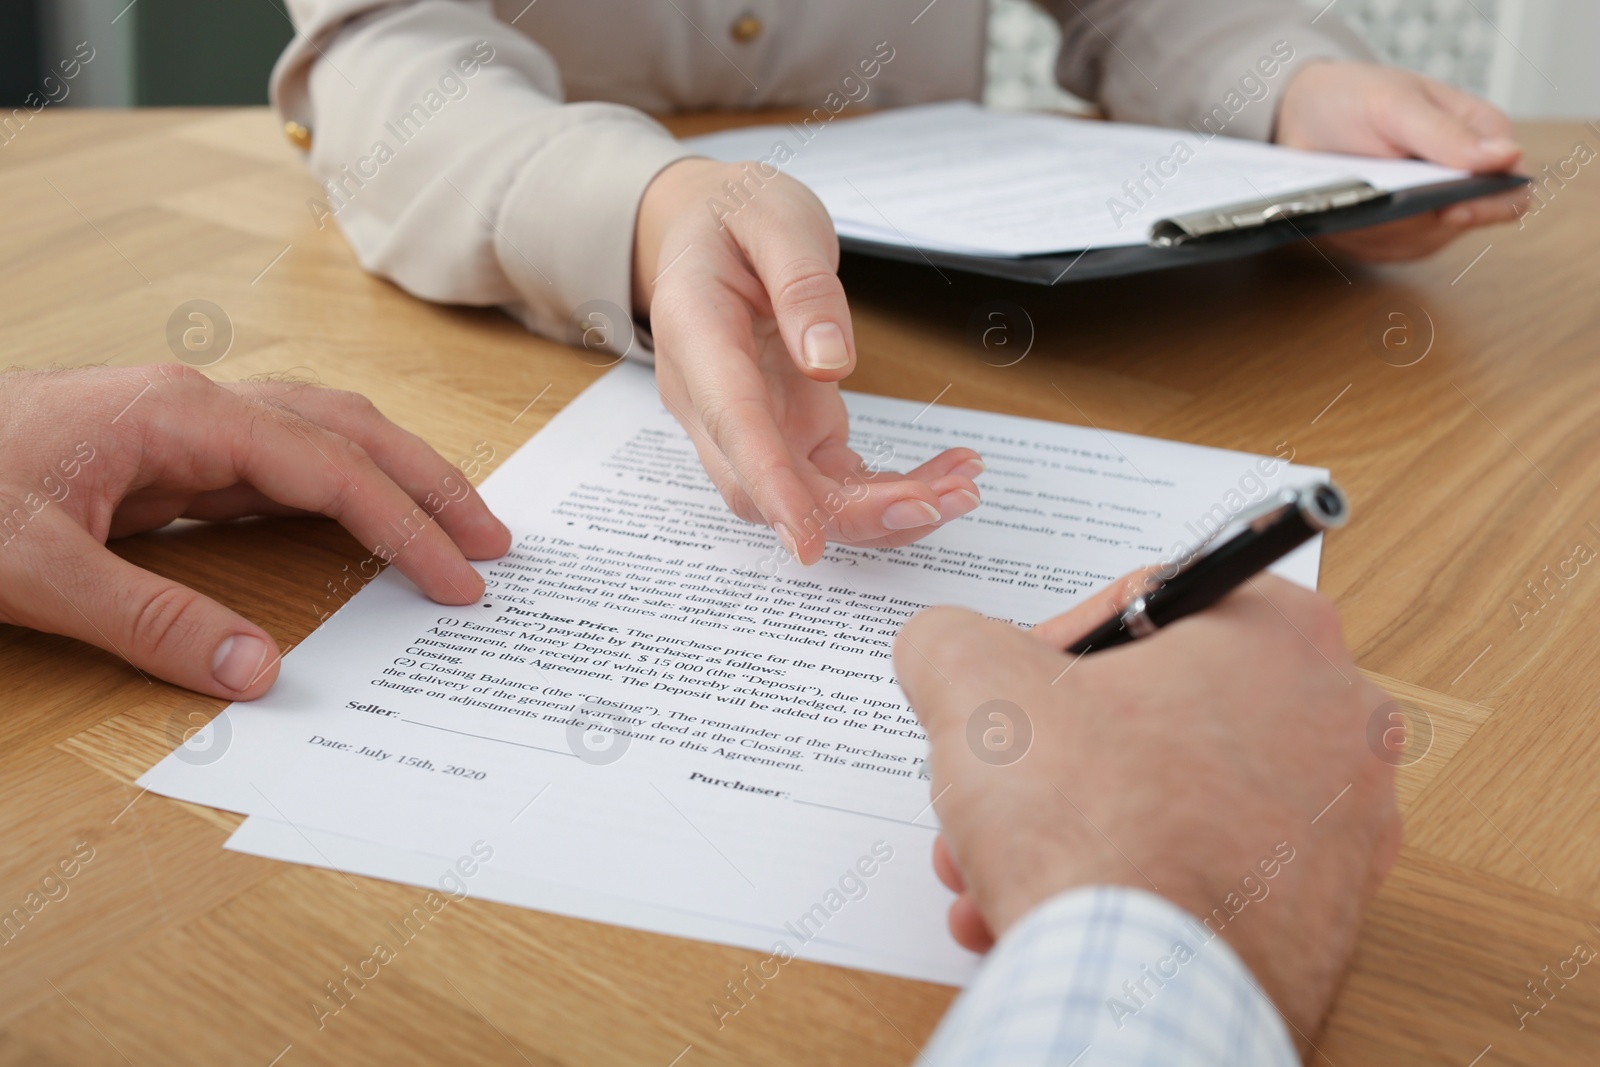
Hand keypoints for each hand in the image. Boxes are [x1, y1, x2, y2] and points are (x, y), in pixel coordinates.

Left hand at [0, 365, 509, 699]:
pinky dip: (340, 491)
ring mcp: (183, 426)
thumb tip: (258, 672)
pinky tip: (359, 520)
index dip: (404, 524)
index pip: (327, 469)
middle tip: (494, 542)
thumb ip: (151, 621)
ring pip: (321, 437)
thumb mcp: (33, 569)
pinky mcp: (166, 456)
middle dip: (428, 483)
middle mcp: (197, 407)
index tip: (459, 578)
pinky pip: (279, 466)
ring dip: (393, 478)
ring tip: (451, 526)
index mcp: (181, 417)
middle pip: (347, 431)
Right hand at [634, 158, 983, 565]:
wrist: (707, 224)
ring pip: (807, 495)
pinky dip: (891, 488)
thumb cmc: (735, 214)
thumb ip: (802, 287)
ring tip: (963, 488)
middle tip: (942, 500)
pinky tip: (948, 474)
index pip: (733, 424)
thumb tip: (829, 361)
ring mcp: (752, 420)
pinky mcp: (788, 428)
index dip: (772, 487)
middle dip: (852, 511)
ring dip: (882, 508)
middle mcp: (712, 397)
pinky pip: (836, 479)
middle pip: (768, 483)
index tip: (808, 539)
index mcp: (697, 336)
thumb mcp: (774, 218)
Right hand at [895, 572, 1400, 1041]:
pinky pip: (1201, 878)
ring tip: (994, 865)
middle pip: (1155, 715)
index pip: (1146, 609)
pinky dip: (1123, 888)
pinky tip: (1045, 914)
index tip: (1012, 694)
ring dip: (1071, 828)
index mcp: (1283, 635)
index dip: (1052, 649)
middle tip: (997, 787)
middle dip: (1053, 759)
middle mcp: (1338, 727)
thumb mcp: (976, 682)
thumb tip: (948, 647)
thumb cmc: (1093, 824)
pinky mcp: (1322, 921)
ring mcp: (1341, 832)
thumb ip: (951, 636)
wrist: (1143, 990)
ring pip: (1171, 803)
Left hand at [1275, 61, 1528, 260]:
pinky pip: (1385, 252)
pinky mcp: (1393, 232)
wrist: (1300, 116)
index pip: (1511, 187)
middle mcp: (1462, 179)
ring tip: (1353, 194)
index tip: (1450, 209)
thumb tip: (1506, 156)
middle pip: (1461, 223)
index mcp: (1479, 137)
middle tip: (1377, 198)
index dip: (1489, 206)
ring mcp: (1429, 209)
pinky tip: (1343, 211)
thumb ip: (1445, 133)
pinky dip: (1361, 236)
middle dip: (1415, 217)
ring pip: (1420, 242)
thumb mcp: (1394, 104)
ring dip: (1383, 227)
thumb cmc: (1354, 97)